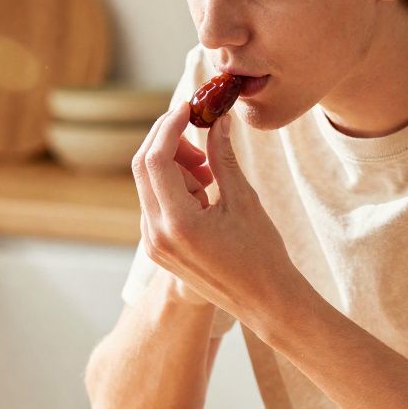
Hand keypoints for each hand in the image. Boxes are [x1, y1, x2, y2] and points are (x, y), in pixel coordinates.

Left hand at [130, 103, 304, 323]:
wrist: (263, 301)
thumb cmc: (261, 253)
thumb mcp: (242, 199)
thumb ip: (222, 156)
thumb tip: (217, 118)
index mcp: (177, 222)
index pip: (156, 158)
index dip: (169, 126)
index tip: (189, 107)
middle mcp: (156, 234)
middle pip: (143, 167)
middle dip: (169, 141)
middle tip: (200, 132)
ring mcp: (153, 243)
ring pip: (148, 184)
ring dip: (174, 166)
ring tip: (211, 177)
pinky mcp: (157, 248)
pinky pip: (155, 203)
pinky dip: (174, 187)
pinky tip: (203, 194)